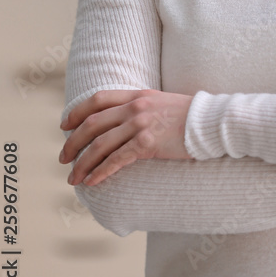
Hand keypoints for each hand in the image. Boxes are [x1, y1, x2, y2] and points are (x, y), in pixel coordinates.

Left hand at [59, 89, 193, 186]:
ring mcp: (141, 124)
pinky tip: (92, 181)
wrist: (212, 122)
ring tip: (73, 177)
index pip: (98, 99)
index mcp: (138, 94)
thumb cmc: (191, 116)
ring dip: (83, 162)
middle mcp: (135, 107)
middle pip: (93, 123)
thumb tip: (125, 121)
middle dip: (73, 142)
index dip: (77, 112)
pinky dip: (101, 171)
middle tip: (63, 158)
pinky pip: (117, 159)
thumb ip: (143, 107)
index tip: (65, 125)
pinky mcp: (148, 143)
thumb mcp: (163, 102)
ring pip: (100, 144)